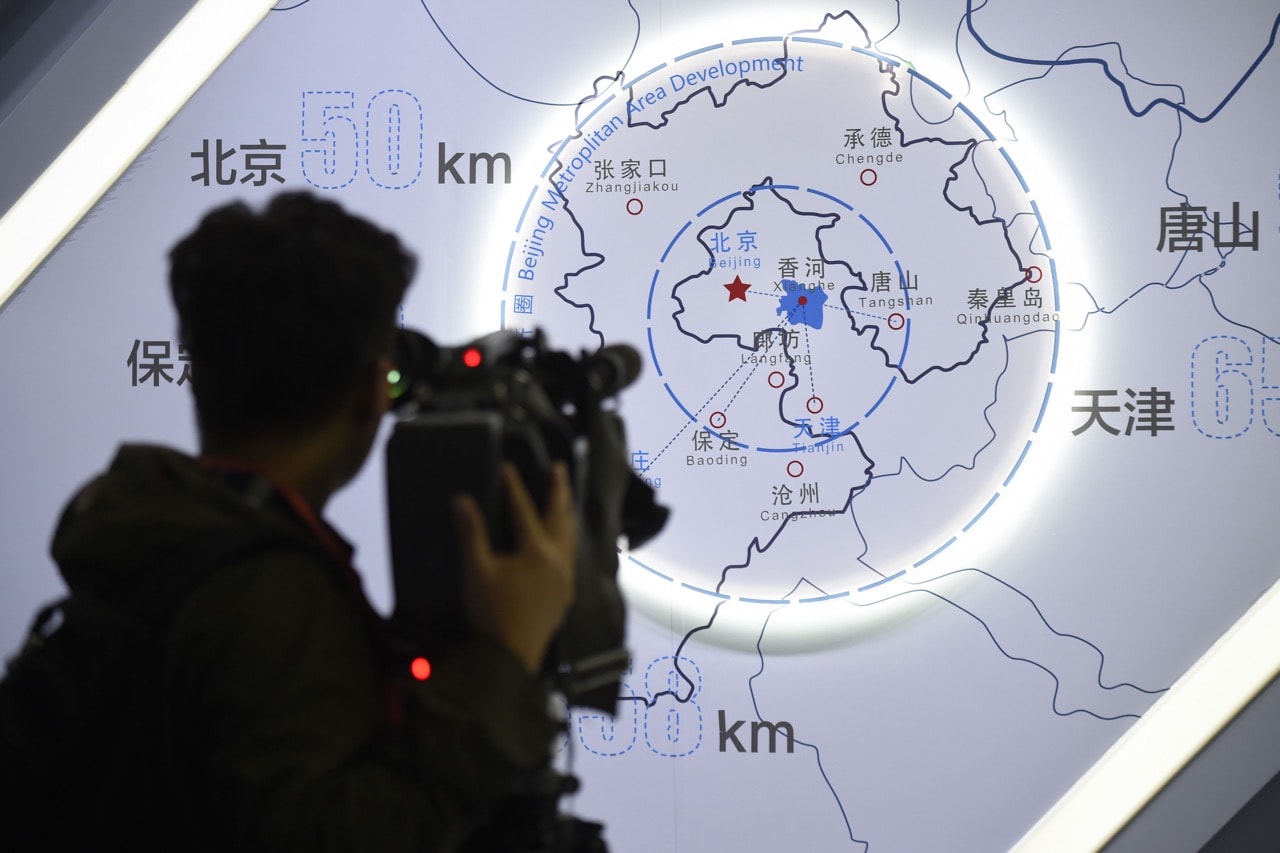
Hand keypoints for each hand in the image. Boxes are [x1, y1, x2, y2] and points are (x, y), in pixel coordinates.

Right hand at [453, 462, 576, 673]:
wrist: (509, 657)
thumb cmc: (492, 613)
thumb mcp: (476, 571)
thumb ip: (472, 533)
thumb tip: (462, 500)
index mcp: (537, 552)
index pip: (524, 510)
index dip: (514, 487)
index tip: (508, 466)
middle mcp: (558, 561)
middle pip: (559, 518)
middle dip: (558, 491)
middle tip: (558, 469)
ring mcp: (565, 579)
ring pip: (570, 538)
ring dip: (566, 514)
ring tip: (564, 500)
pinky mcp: (564, 596)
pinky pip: (571, 559)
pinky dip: (567, 541)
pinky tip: (562, 545)